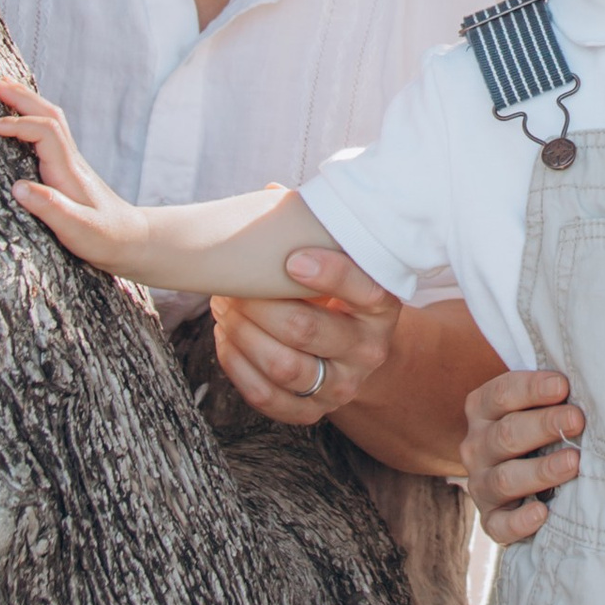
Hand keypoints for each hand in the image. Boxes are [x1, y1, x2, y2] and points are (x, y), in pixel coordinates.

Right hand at [0, 75, 150, 277]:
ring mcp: (71, 163)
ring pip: (52, 120)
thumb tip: (18, 187)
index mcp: (69, 171)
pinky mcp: (69, 170)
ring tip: (4, 89)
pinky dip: (34, 118)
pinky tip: (23, 119)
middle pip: (50, 116)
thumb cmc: (104, 238)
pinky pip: (50, 132)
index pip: (45, 132)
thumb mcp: (77, 229)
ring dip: (28, 102)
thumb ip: (51, 209)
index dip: (18, 124)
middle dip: (22, 97)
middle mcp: (71, 160)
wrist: (132, 240)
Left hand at [212, 244, 402, 424]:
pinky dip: (237, 366)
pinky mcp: (313, 412)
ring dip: (243, 334)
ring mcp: (341, 386)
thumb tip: (270, 191)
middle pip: (306, 329)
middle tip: (233, 284)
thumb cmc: (339, 292)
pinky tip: (226, 338)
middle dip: (258, 305)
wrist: (355, 350)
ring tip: (224, 307)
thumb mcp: (343, 261)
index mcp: (381, 306)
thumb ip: (314, 230)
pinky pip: (267, 397)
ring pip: (282, 366)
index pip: (363, 290)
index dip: (329, 273)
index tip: (292, 258)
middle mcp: (367, 350)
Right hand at [461, 367, 584, 545]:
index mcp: (483, 410)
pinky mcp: (491, 518)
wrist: (520, 472)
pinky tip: (543, 513)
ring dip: (540, 470)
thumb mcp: (539, 405)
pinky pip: (498, 525)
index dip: (531, 389)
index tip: (563, 385)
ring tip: (573, 462)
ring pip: (505, 479)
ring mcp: (481, 484)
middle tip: (578, 420)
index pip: (501, 394)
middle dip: (544, 425)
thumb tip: (595, 382)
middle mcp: (477, 446)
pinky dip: (519, 522)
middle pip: (506, 434)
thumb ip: (555, 394)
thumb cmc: (540, 428)